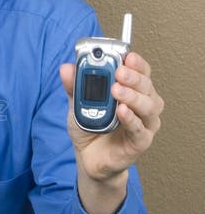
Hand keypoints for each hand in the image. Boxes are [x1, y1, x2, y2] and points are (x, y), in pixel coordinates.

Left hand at [60, 53, 162, 213]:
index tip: (127, 55)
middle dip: (134, 77)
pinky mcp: (140, 142)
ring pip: (148, 106)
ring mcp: (145, 124)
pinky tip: (121, 111)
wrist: (88, 158)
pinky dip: (131, 119)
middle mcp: (143, 104)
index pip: (141, 71)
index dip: (136, 63)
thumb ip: (74, 86)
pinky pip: (140, 129)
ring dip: (133, 96)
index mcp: (132, 90)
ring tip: (117, 90)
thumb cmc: (90, 127)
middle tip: (119, 72)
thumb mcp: (78, 103)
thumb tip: (66, 67)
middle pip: (146, 85)